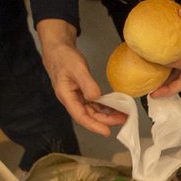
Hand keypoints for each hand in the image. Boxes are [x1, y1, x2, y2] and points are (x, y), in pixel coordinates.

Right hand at [35, 19, 128, 134]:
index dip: (94, 125)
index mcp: (66, 96)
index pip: (81, 116)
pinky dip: (104, 107)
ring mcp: (76, 97)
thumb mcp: (77, 68)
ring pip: (92, 111)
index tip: (107, 131)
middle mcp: (71, 100)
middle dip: (105, 120)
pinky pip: (93, 104)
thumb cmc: (64, 58)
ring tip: (122, 115)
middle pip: (89, 116)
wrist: (58, 49)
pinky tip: (114, 107)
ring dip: (106, 115)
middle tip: (123, 120)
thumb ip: (87, 83)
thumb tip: (96, 97)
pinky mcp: (81, 93)